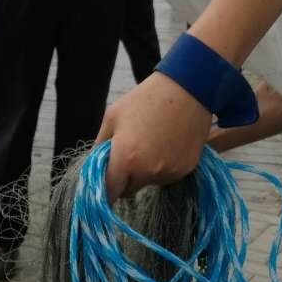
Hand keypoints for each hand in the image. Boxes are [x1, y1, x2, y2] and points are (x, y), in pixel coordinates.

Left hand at [95, 72, 214, 200]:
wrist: (187, 89)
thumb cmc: (144, 100)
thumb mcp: (112, 117)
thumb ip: (100, 146)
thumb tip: (94, 166)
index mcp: (125, 159)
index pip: (109, 192)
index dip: (104, 191)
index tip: (104, 186)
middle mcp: (148, 171)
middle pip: (129, 190)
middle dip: (125, 178)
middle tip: (129, 154)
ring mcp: (168, 172)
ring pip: (148, 183)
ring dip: (145, 172)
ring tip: (151, 144)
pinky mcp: (185, 170)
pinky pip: (166, 176)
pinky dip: (163, 168)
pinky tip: (166, 146)